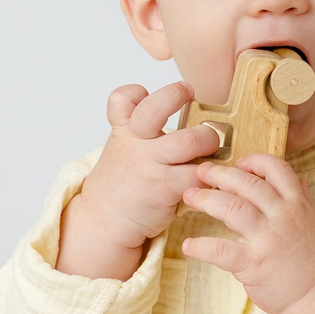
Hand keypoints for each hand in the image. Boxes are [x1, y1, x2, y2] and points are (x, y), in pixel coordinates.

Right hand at [58, 82, 220, 279]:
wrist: (105, 221)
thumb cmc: (122, 183)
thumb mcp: (121, 149)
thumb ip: (141, 132)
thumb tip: (182, 118)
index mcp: (123, 131)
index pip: (122, 99)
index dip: (137, 92)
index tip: (147, 95)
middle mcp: (136, 143)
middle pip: (156, 108)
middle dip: (178, 95)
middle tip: (190, 97)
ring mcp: (150, 164)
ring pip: (190, 140)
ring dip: (208, 140)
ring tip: (210, 147)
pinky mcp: (165, 187)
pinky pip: (197, 174)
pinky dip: (208, 175)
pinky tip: (206, 178)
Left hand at [179, 156, 314, 313]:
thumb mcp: (314, 222)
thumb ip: (302, 199)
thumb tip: (297, 179)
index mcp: (297, 204)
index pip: (276, 169)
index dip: (255, 161)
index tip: (239, 162)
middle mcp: (282, 217)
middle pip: (247, 184)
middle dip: (220, 174)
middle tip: (201, 171)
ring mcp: (267, 239)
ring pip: (232, 208)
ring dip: (206, 199)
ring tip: (190, 197)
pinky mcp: (254, 264)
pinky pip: (221, 250)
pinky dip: (202, 246)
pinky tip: (188, 245)